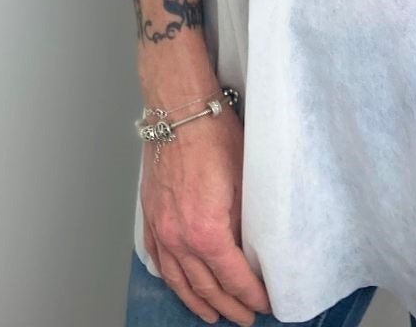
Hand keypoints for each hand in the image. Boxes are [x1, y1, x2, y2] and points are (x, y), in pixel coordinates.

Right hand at [140, 101, 271, 325]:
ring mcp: (161, 229)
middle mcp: (179, 237)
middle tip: (245, 318)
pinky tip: (180, 285)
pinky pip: (160, 259)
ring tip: (214, 314)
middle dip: (229, 305)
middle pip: (206, 286)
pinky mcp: (150, 216)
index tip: (264, 305)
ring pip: (179, 280)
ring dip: (198, 301)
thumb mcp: (244, 179)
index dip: (251, 295)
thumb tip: (253, 247)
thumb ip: (246, 220)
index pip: (233, 277)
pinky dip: (172, 278)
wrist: (179, 110)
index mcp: (207, 231)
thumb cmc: (214, 136)